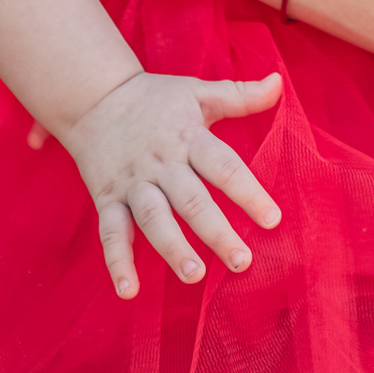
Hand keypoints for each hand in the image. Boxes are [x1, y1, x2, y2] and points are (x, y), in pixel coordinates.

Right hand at [59, 70, 284, 297]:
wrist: (93, 96)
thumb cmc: (155, 98)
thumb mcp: (198, 92)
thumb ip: (240, 95)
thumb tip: (279, 82)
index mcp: (189, 138)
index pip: (224, 167)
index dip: (249, 193)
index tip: (273, 219)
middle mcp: (162, 164)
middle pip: (191, 201)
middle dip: (217, 232)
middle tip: (242, 261)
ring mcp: (133, 184)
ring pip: (153, 219)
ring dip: (172, 248)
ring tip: (195, 275)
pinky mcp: (107, 199)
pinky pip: (110, 233)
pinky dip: (117, 262)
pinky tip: (129, 290)